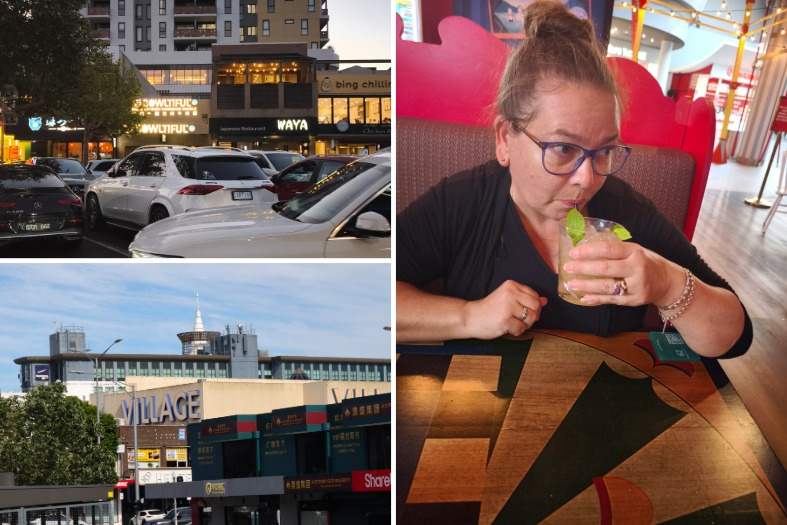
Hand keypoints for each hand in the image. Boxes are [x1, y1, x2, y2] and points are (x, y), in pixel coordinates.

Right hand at [462, 280, 547, 338]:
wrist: (471, 317)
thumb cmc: (489, 309)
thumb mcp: (508, 299)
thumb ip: (526, 298)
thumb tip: (545, 300)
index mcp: (511, 285)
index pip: (535, 295)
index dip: (533, 306)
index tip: (523, 310)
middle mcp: (510, 294)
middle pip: (536, 307)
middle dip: (531, 316)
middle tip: (519, 319)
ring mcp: (507, 307)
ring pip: (530, 318)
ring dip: (524, 324)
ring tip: (512, 322)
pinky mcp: (505, 320)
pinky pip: (521, 329)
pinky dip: (516, 331)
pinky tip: (507, 328)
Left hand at [562, 240, 683, 306]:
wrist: (668, 282)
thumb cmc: (646, 262)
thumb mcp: (635, 250)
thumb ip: (615, 249)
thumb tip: (586, 244)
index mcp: (635, 252)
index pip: (609, 249)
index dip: (589, 251)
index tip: (573, 252)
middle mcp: (637, 269)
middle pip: (605, 269)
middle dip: (583, 268)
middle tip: (567, 267)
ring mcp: (636, 286)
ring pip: (606, 287)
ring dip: (586, 286)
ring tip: (571, 283)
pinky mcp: (634, 300)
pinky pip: (611, 300)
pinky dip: (596, 299)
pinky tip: (583, 298)